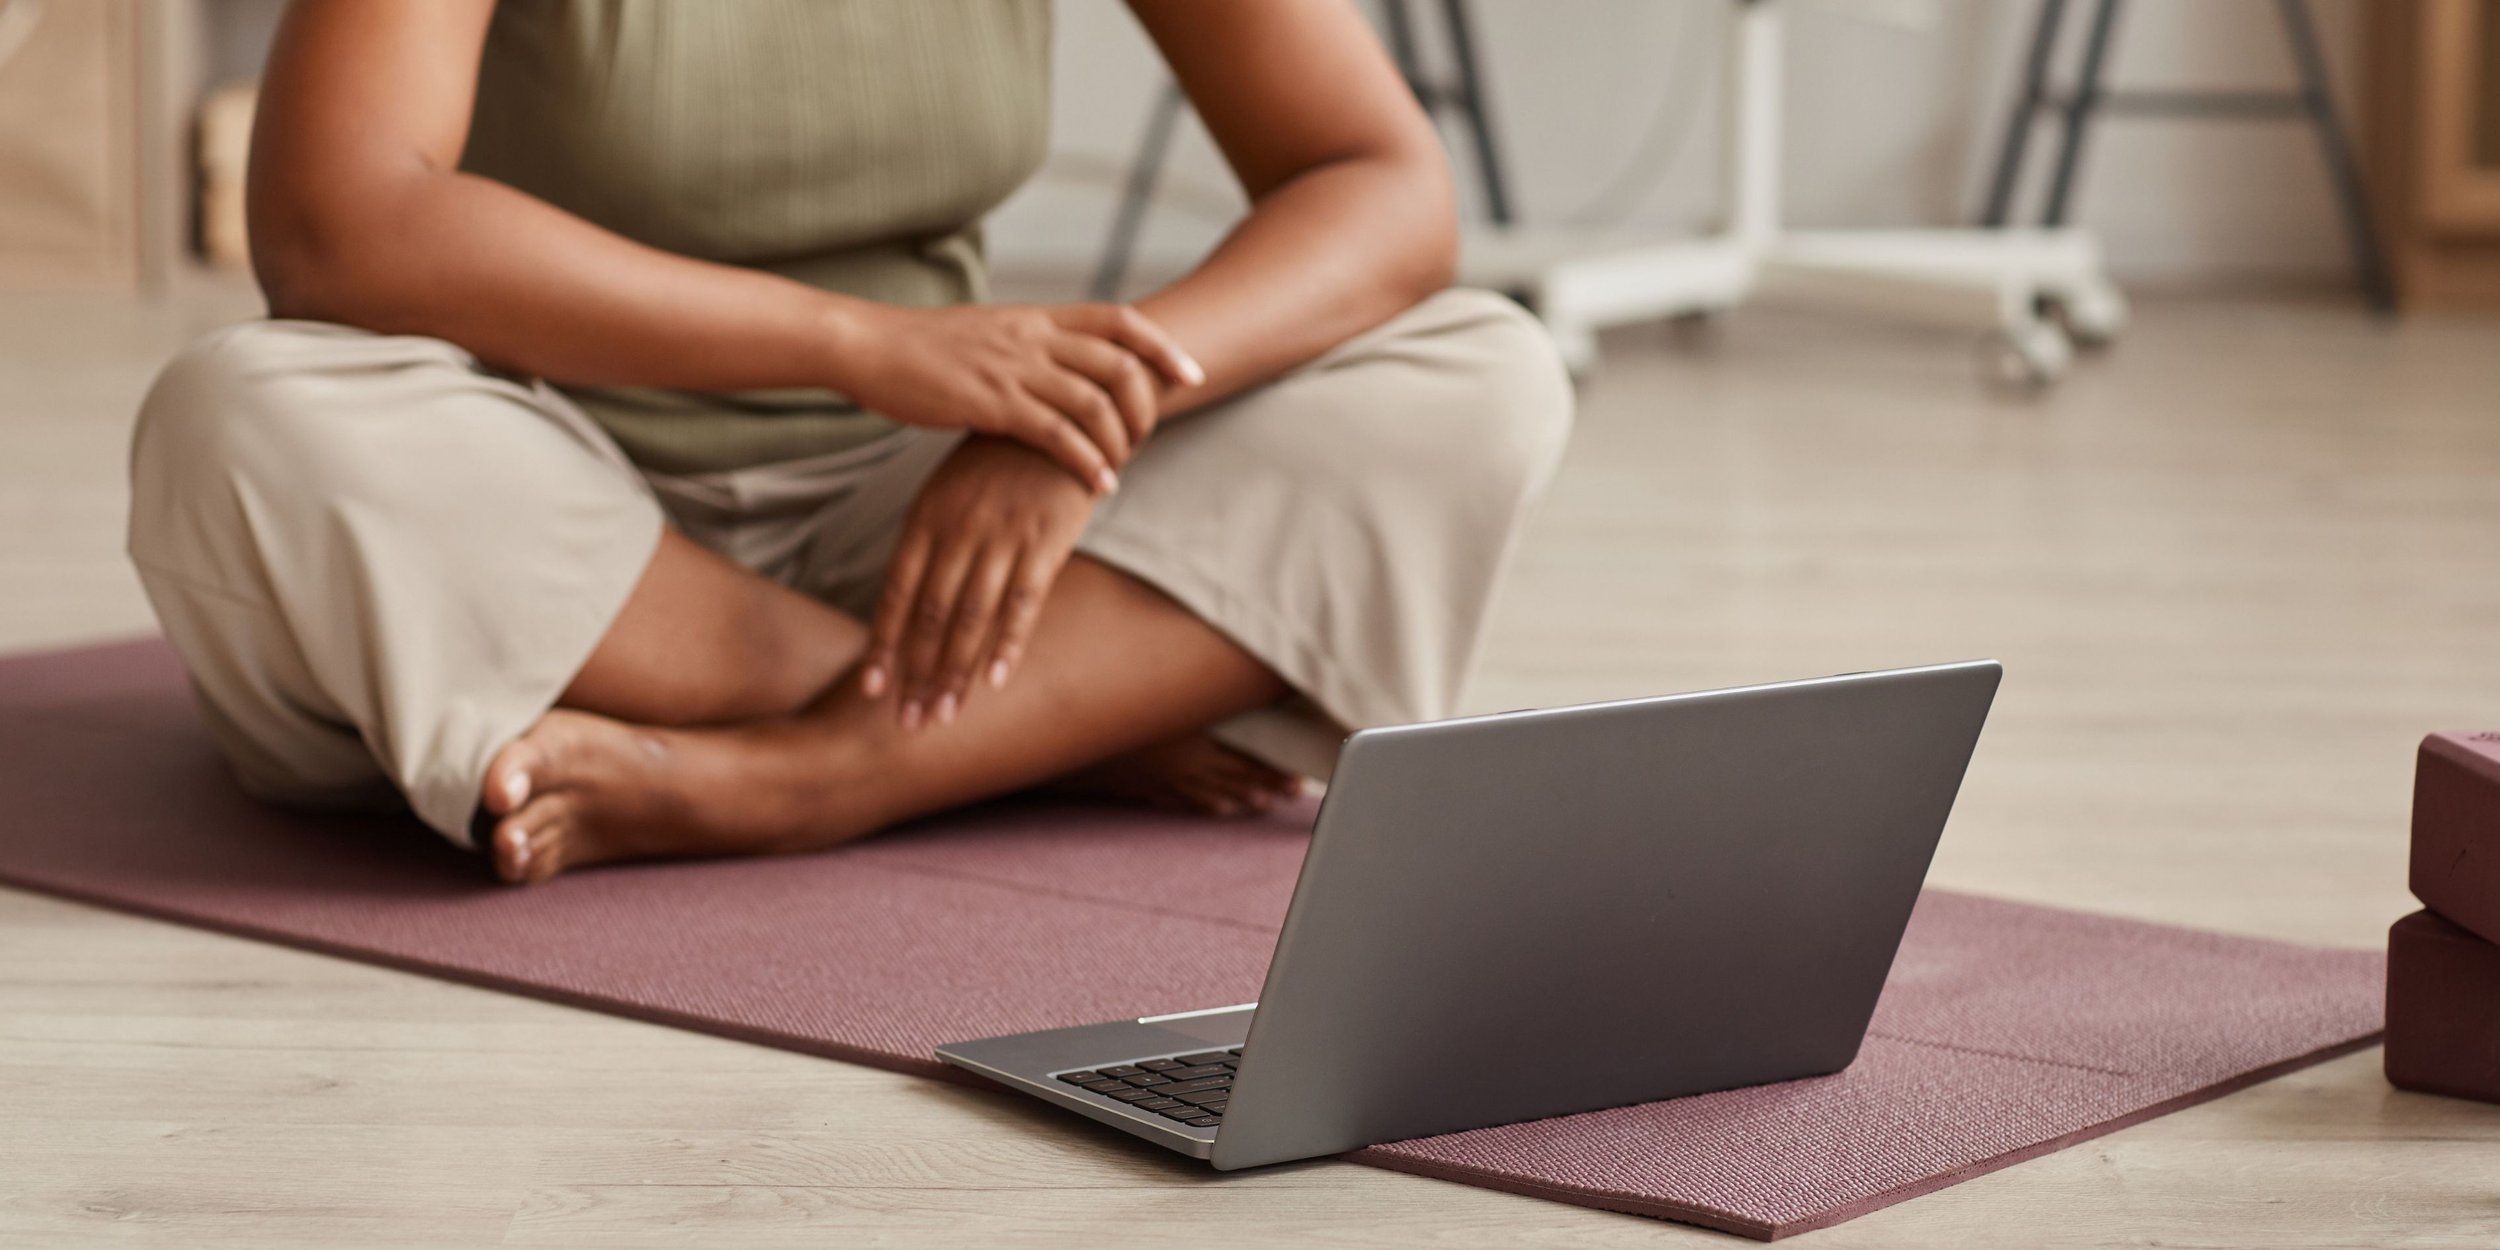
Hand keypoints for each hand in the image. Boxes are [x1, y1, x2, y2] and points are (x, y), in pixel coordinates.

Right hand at [841, 302, 1201, 494]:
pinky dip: (1085, 461)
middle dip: (1147, 403)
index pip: (1118, 319)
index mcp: (1036, 316)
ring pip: (1093, 402)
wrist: (869, 347)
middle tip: (1152, 436)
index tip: (1189, 374)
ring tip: (1121, 468)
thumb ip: (1032, 344)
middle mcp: (1033, 336)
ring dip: (1119, 440)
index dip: (1162, 345)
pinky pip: (1055, 434)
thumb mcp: (990, 333)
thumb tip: (1066, 365)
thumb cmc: (926, 349)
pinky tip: (1097, 485)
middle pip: (1119, 362)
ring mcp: (1013, 368)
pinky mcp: (991, 403)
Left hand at [860, 437, 1098, 726]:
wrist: (1061, 415)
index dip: (883, 645)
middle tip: (908, 723)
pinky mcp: (1046, 543)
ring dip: (953, 673)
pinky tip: (994, 682)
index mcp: (927, 518)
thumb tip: (908, 593)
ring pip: (969, 619)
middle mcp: (958, 532)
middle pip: (928, 616)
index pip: (895, 593)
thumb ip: (931, 538)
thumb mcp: (951, 487)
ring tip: (943, 715)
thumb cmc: (1001, 457)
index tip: (872, 691)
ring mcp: (1001, 538)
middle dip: (915, 675)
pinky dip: (1007, 645)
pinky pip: (1023, 603)